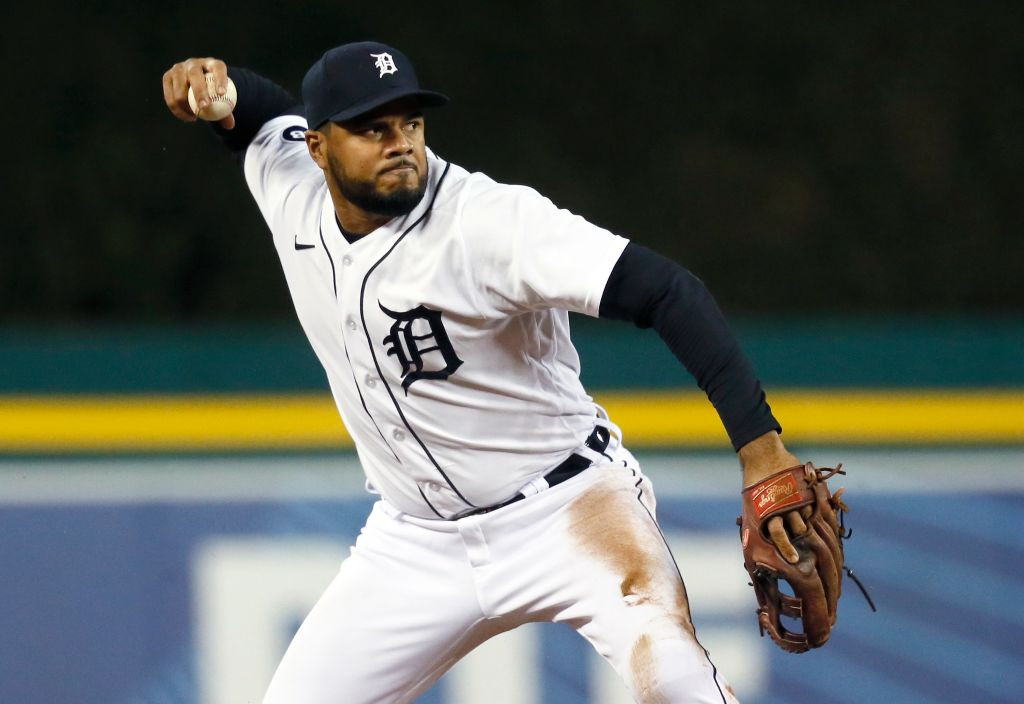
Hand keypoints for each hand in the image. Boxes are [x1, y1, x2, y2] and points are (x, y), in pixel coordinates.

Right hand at [162, 57, 234, 128]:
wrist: (197, 84)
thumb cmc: (213, 93)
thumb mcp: (222, 99)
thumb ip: (227, 110)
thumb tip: (229, 125)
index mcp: (211, 64)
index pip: (218, 68)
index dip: (220, 79)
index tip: (222, 93)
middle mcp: (194, 63)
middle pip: (194, 75)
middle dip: (199, 91)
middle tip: (204, 107)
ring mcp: (179, 69)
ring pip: (179, 88)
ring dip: (186, 105)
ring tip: (196, 116)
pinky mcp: (168, 77)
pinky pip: (170, 96)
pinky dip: (178, 109)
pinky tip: (188, 117)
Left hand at [738, 430, 805, 563]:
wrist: (763, 457)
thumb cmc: (755, 487)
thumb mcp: (751, 506)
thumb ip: (758, 526)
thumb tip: (757, 551)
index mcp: (765, 511)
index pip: (778, 536)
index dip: (786, 550)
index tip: (794, 561)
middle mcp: (781, 506)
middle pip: (796, 531)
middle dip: (800, 543)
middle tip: (802, 554)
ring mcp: (795, 498)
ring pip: (807, 520)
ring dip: (806, 528)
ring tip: (803, 529)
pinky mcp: (805, 490)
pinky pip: (814, 509)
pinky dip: (814, 515)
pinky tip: (810, 516)